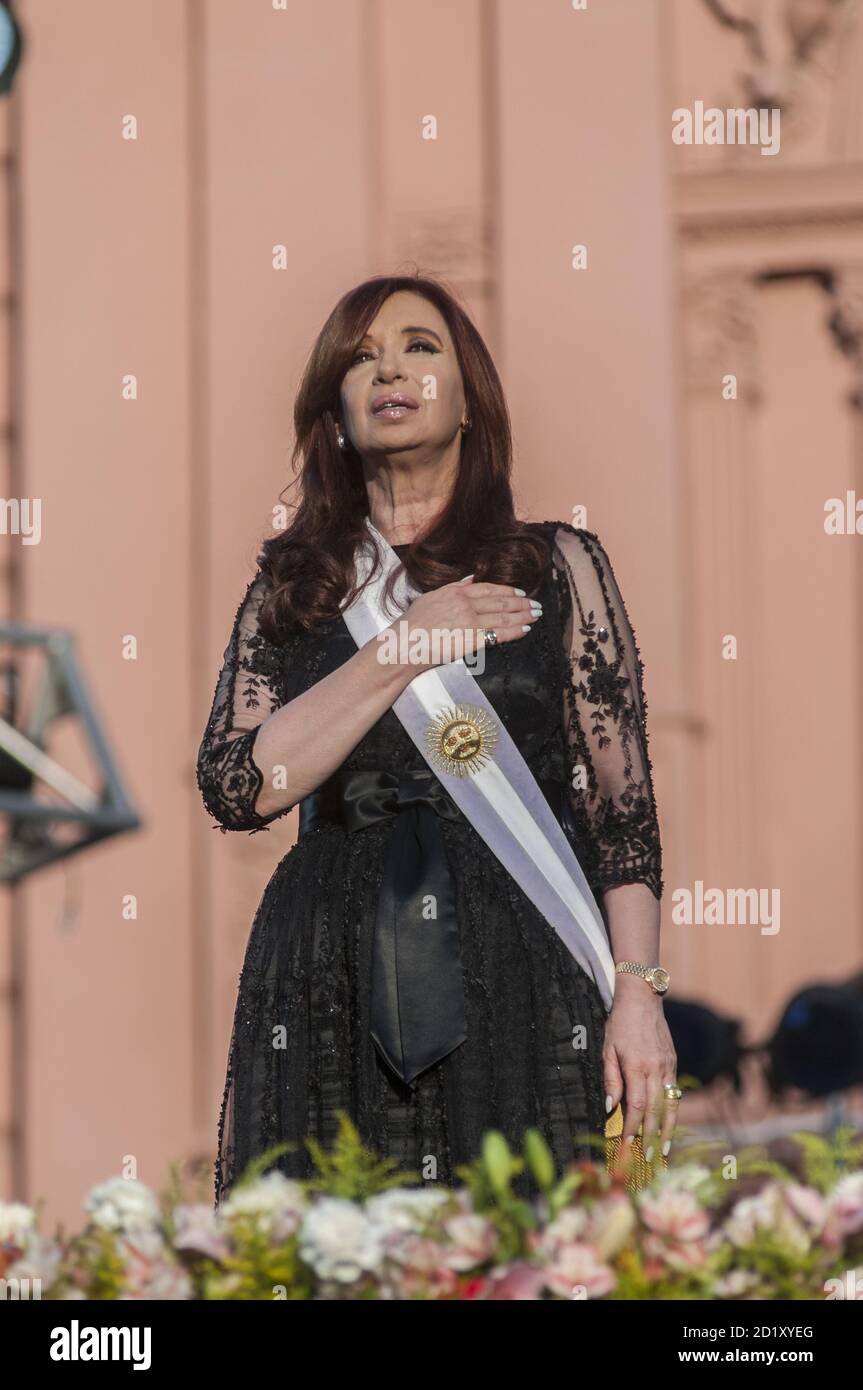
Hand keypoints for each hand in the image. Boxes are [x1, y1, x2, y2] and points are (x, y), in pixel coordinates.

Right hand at [385, 576, 540, 672]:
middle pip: (501, 602)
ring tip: (536, 615)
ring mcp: (471, 621)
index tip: (520, 593)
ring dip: (523, 615)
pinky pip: (499, 634)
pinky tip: (526, 628)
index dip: (507, 591)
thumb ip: (452, 588)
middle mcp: (466, 604)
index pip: (488, 589)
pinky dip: (515, 630)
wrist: (405, 644)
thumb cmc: (411, 624)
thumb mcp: (429, 597)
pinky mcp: (473, 639)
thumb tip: (468, 580)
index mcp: (456, 592)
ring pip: (504, 616)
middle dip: (521, 603)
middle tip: (536, 604)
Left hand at [603, 978, 678, 1162]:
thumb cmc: (620, 1023)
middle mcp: (655, 1069)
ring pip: (669, 1104)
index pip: (635, 1105)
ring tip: (662, 1150)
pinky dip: (672, 1112)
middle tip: (646, 1158)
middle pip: (654, 1110)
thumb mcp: (608, 1048)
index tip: (626, 1145)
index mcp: (636, 1066)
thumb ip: (610, 1079)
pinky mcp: (673, 1063)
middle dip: (649, 1136)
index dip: (632, 1128)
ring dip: (666, 1130)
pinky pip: (674, 1092)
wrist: (643, 999)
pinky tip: (669, 1125)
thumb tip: (610, 1107)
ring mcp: (667, 1066)